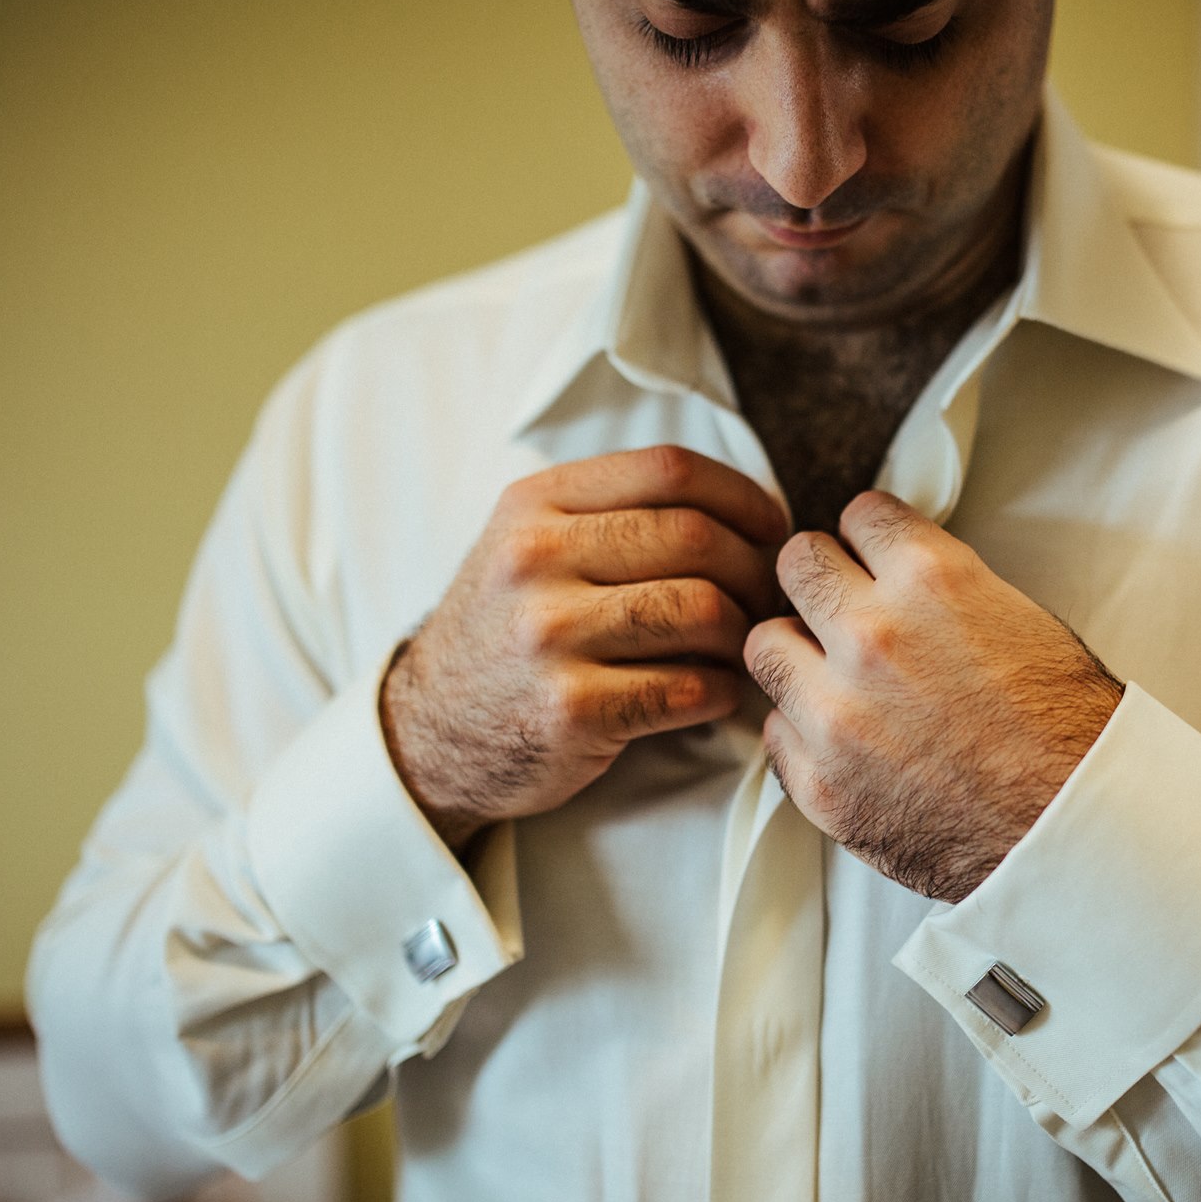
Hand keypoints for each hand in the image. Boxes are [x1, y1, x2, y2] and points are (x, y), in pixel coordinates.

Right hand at [382, 445, 788, 845]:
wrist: (430, 732)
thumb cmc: (507, 633)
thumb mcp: (529, 546)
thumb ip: (612, 513)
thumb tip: (745, 508)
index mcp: (535, 505)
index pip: (669, 469)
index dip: (742, 495)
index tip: (770, 527)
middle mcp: (535, 560)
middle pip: (696, 537)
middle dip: (754, 569)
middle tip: (767, 598)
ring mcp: (550, 636)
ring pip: (702, 610)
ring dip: (743, 634)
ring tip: (741, 647)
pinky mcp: (572, 709)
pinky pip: (688, 689)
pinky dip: (720, 693)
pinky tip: (712, 694)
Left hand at [744, 491, 1123, 901]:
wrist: (1073, 829)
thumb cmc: (1066, 730)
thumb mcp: (1020, 619)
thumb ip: (942, 586)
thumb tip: (894, 571)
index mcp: (932, 582)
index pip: (861, 514)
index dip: (870, 538)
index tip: (871, 557)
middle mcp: (873, 636)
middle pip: (799, 564)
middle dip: (821, 579)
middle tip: (838, 605)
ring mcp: (837, 711)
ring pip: (765, 644)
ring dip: (796, 652)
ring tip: (829, 674)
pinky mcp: (818, 779)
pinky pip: (775, 728)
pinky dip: (802, 729)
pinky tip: (843, 739)